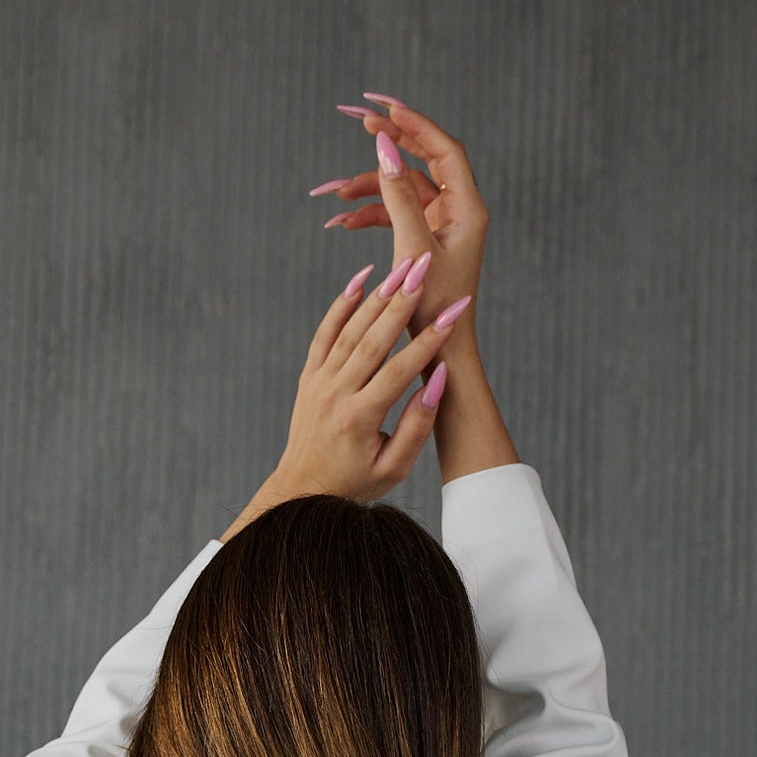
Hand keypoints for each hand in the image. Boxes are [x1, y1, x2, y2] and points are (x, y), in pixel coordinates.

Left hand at [268, 255, 464, 507]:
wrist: (302, 490)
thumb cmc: (355, 483)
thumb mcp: (393, 468)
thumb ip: (417, 426)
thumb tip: (437, 380)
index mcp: (359, 418)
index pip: (399, 371)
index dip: (428, 341)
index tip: (454, 313)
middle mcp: (335, 394)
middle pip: (372, 340)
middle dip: (402, 301)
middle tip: (425, 268)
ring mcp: (319, 382)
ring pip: (350, 330)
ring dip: (378, 295)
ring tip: (404, 266)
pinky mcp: (309, 376)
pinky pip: (325, 333)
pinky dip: (341, 304)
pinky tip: (362, 278)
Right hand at [315, 95, 487, 344]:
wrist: (440, 350)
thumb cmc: (433, 307)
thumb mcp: (412, 249)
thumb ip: (398, 197)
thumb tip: (385, 147)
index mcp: (467, 208)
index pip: (444, 150)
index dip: (416, 126)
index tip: (387, 108)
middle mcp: (458, 210)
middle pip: (424, 161)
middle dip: (393, 143)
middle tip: (364, 122)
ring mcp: (441, 225)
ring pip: (403, 190)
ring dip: (371, 189)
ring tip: (338, 194)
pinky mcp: (425, 240)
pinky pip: (396, 215)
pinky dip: (372, 215)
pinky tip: (344, 220)